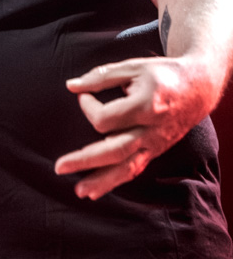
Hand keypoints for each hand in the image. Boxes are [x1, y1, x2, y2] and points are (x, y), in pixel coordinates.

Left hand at [54, 56, 209, 199]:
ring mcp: (155, 143)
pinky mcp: (156, 150)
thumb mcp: (133, 66)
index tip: (84, 95)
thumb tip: (71, 86)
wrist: (199, 87)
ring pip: (126, 167)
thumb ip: (101, 76)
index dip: (88, 107)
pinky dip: (115, 181)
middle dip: (85, 160)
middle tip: (59, 167)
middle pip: (114, 150)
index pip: (107, 118)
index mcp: (147, 105)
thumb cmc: (163, 73)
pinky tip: (96, 191)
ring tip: (79, 191)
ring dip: (101, 181)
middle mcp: (152, 129)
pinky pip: (135, 169)